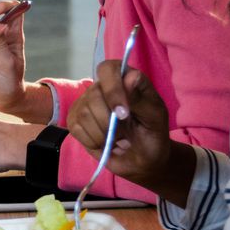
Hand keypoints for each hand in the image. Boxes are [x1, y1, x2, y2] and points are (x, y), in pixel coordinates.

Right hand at [68, 61, 173, 189]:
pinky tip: (106, 144)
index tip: (123, 113)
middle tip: (126, 136)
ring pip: (84, 114)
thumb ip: (141, 97)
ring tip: (119, 141)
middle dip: (110, 122)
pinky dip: (94, 141)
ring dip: (104, 135)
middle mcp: (101, 87)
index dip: (113, 89)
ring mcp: (85, 104)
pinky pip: (76, 129)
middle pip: (94, 96)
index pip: (108, 69)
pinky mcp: (75, 122)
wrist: (143, 159)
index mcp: (123, 79)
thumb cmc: (152, 133)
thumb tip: (129, 77)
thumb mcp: (155, 116)